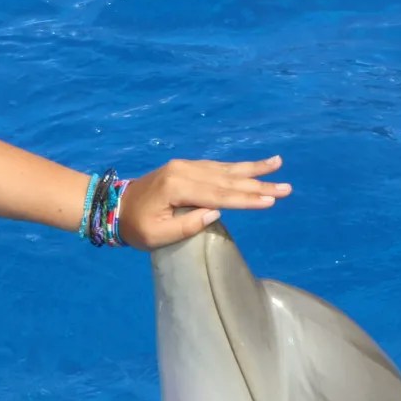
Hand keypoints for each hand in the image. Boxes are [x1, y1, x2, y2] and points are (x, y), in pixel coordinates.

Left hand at [116, 155, 290, 250]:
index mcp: (177, 187)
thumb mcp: (157, 235)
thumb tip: (216, 212)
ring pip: (225, 169)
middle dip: (259, 185)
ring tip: (278, 164)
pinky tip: (252, 167)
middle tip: (287, 188)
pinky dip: (236, 167)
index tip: (270, 201)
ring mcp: (184, 166)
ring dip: (253, 170)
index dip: (246, 199)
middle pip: (227, 180)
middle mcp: (184, 170)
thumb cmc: (135, 226)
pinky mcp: (185, 167)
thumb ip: (187, 225)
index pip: (219, 195)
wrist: (113, 206)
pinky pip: (217, 167)